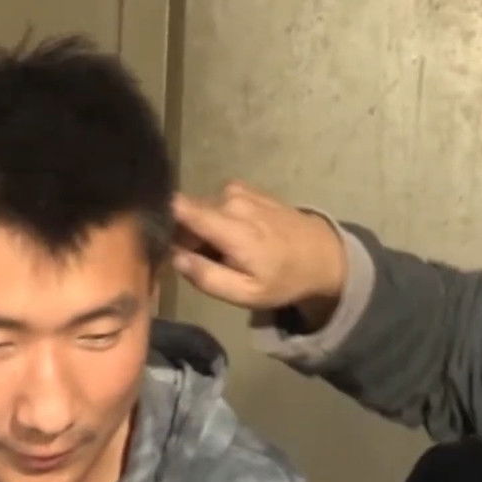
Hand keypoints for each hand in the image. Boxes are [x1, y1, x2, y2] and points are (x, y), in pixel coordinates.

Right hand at [171, 181, 345, 320]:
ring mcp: (239, 190)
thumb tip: (174, 258)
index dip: (162, 220)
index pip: (179, 207)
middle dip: (185, 234)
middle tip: (200, 261)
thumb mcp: (247, 294)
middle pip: (187, 211)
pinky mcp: (245, 187)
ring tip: (221, 252)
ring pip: (201, 208)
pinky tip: (234, 236)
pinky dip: (217, 218)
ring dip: (203, 228)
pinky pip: (216, 203)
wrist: (323, 254)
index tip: (158, 241)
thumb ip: (208, 278)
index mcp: (231, 226)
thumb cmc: (284, 279)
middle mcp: (230, 199)